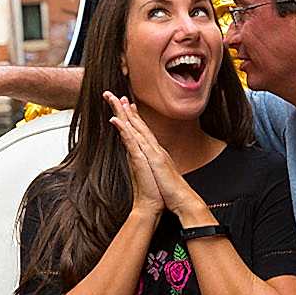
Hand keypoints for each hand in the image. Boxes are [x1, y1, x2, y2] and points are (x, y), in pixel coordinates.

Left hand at [108, 95, 207, 220]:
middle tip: (114, 94)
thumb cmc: (170, 191)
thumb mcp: (160, 176)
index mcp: (155, 152)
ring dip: (124, 112)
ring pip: (136, 127)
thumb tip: (151, 164)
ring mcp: (153, 151)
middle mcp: (154, 148)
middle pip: (138, 124)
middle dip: (126, 108)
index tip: (126, 105)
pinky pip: (134, 141)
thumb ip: (155, 167)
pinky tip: (115, 120)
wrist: (181, 200)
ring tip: (113, 99)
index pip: (142, 131)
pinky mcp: (151, 158)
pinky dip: (125, 129)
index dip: (133, 117)